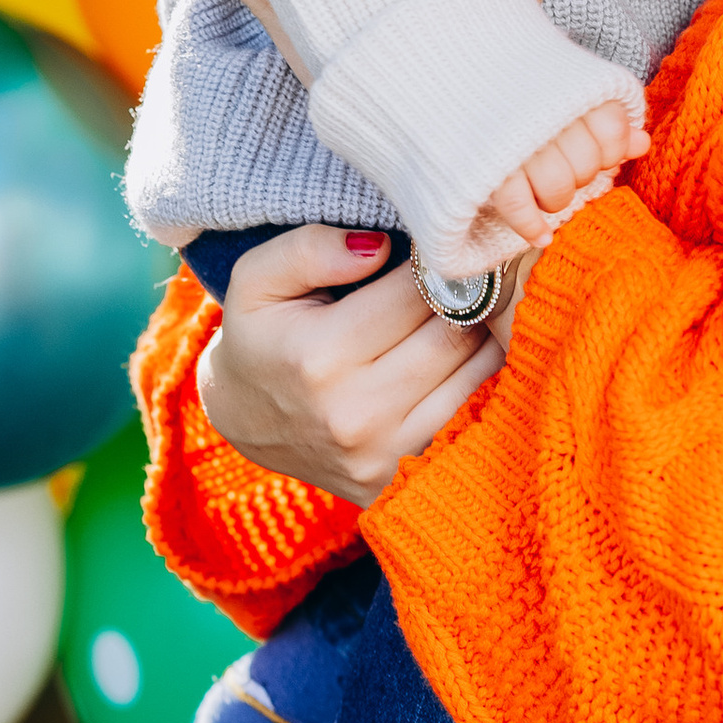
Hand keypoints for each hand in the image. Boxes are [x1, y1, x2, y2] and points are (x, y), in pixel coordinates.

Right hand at [194, 226, 502, 505]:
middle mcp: (352, 412)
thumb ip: (309, 249)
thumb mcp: (257, 279)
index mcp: (319, 357)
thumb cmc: (258, 337)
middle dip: (470, 293)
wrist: (242, 420)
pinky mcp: (389, 475)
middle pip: (453, 333)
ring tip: (472, 300)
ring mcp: (376, 452)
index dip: (437, 261)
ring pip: (470, 370)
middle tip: (472, 268)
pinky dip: (469, 369)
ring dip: (480, 329)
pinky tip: (454, 344)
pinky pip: (459, 406)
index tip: (440, 246)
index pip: (416, 292)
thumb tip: (379, 246)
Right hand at [481, 91, 650, 248]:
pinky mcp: (488, 167)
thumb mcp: (567, 95)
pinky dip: (531, 226)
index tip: (598, 150)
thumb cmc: (519, 90)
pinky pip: (518, 206)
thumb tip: (643, 144)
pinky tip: (541, 236)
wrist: (454, 76)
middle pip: (586, 165)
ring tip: (546, 192)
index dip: (610, 150)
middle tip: (565, 168)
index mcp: (569, 89)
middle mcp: (546, 115)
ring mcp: (518, 143)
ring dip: (557, 200)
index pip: (612, 130)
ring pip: (557, 189)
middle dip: (581, 175)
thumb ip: (606, 121)